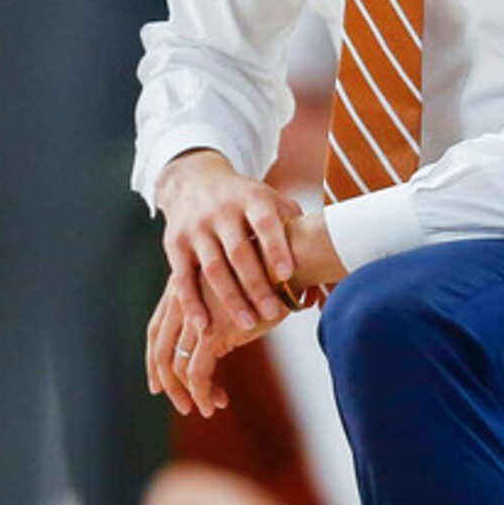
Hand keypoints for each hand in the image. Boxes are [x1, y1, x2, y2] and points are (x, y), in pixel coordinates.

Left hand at [144, 280, 258, 418]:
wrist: (285, 264)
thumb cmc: (266, 276)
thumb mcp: (232, 290)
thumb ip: (215, 307)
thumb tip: (217, 334)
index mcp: (182, 288)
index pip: (155, 330)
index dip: (153, 360)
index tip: (159, 384)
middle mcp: (181, 301)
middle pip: (160, 350)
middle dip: (167, 382)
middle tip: (182, 404)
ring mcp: (194, 318)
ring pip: (177, 366)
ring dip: (189, 393)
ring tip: (206, 409)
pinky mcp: (212, 333)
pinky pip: (197, 373)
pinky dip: (203, 394)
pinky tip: (216, 404)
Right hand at [153, 149, 300, 336]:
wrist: (194, 179)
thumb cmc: (245, 199)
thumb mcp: (270, 199)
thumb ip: (295, 224)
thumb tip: (329, 257)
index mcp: (251, 199)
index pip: (264, 224)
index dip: (276, 248)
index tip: (288, 275)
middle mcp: (221, 212)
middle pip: (239, 252)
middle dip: (256, 285)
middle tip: (272, 313)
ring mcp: (196, 228)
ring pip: (213, 268)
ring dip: (230, 299)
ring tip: (248, 324)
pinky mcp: (174, 244)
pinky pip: (182, 278)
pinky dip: (192, 303)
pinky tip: (204, 325)